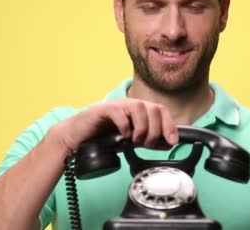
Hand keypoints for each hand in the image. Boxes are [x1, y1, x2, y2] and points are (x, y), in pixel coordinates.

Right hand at [48, 98, 177, 153]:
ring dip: (142, 128)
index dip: (170, 125)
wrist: (78, 137)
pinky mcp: (102, 110)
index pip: (161, 110)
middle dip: (155, 130)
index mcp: (139, 110)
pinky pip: (119, 112)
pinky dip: (125, 125)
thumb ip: (150, 140)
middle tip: (147, 144)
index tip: (172, 141)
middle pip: (153, 108)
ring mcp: (117, 106)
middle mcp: (130, 104)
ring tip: (135, 141)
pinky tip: (124, 136)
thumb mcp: (132, 140)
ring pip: (139, 107)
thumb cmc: (103, 137)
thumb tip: (169, 142)